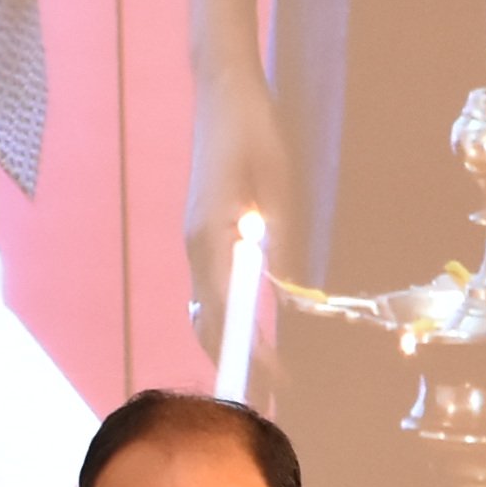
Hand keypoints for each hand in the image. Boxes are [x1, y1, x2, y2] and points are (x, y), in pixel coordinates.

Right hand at [180, 0, 290, 370]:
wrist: (221, 86)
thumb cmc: (254, 127)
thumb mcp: (282, 186)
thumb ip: (282, 242)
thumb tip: (290, 293)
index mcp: (212, 236)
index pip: (228, 313)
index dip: (250, 353)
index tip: (275, 383)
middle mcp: (195, 244)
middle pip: (208, 323)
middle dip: (235, 364)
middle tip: (270, 400)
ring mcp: (195, 239)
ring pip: (207, 309)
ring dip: (231, 346)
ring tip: (263, 380)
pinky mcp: (202, 232)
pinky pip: (213, 288)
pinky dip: (229, 318)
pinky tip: (251, 336)